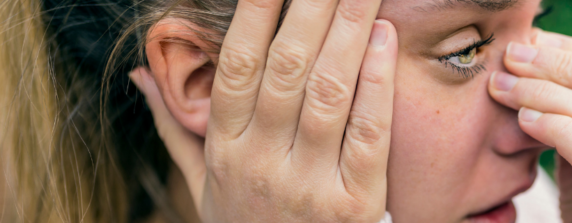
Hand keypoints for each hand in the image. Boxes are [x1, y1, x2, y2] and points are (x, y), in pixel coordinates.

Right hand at [130, 0, 397, 220]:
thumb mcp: (203, 187)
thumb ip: (177, 129)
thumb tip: (142, 74)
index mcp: (225, 150)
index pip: (239, 66)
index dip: (256, 12)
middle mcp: (261, 162)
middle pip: (285, 68)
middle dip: (309, 8)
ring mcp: (308, 183)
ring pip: (327, 92)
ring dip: (348, 32)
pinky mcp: (353, 203)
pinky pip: (368, 133)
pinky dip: (377, 84)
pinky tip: (385, 41)